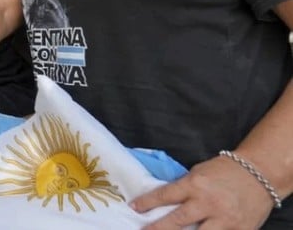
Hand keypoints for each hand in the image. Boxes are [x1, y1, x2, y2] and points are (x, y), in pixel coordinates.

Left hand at [132, 154, 275, 228]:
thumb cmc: (225, 170)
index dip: (147, 203)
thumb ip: (184, 187)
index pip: (165, 195)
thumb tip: (163, 200)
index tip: (134, 208)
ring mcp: (225, 219)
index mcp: (195, 184)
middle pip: (176, 221)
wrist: (260, 174)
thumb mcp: (198, 173)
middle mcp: (208, 203)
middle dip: (157, 229)